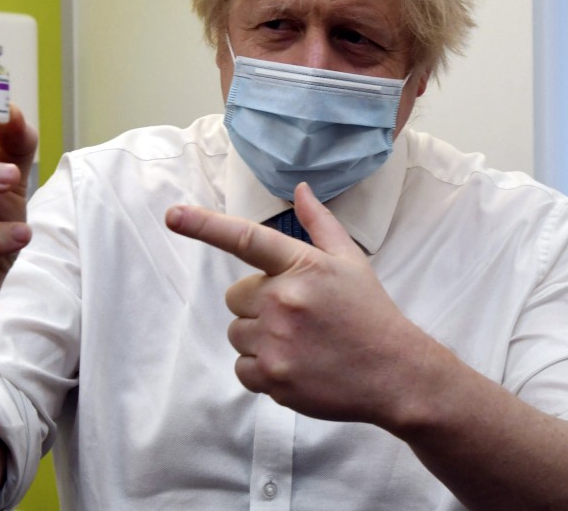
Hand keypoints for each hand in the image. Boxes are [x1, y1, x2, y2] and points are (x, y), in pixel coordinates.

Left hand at [165, 182, 427, 426]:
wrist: (396, 373)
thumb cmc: (370, 313)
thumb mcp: (350, 261)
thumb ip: (320, 224)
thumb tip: (300, 189)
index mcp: (302, 265)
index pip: (246, 238)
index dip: (205, 225)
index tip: (172, 215)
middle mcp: (284, 300)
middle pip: (236, 296)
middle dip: (257, 304)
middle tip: (296, 316)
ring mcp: (277, 341)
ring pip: (237, 333)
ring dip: (259, 337)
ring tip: (300, 342)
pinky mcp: (273, 377)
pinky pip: (241, 368)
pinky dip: (260, 369)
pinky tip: (294, 365)